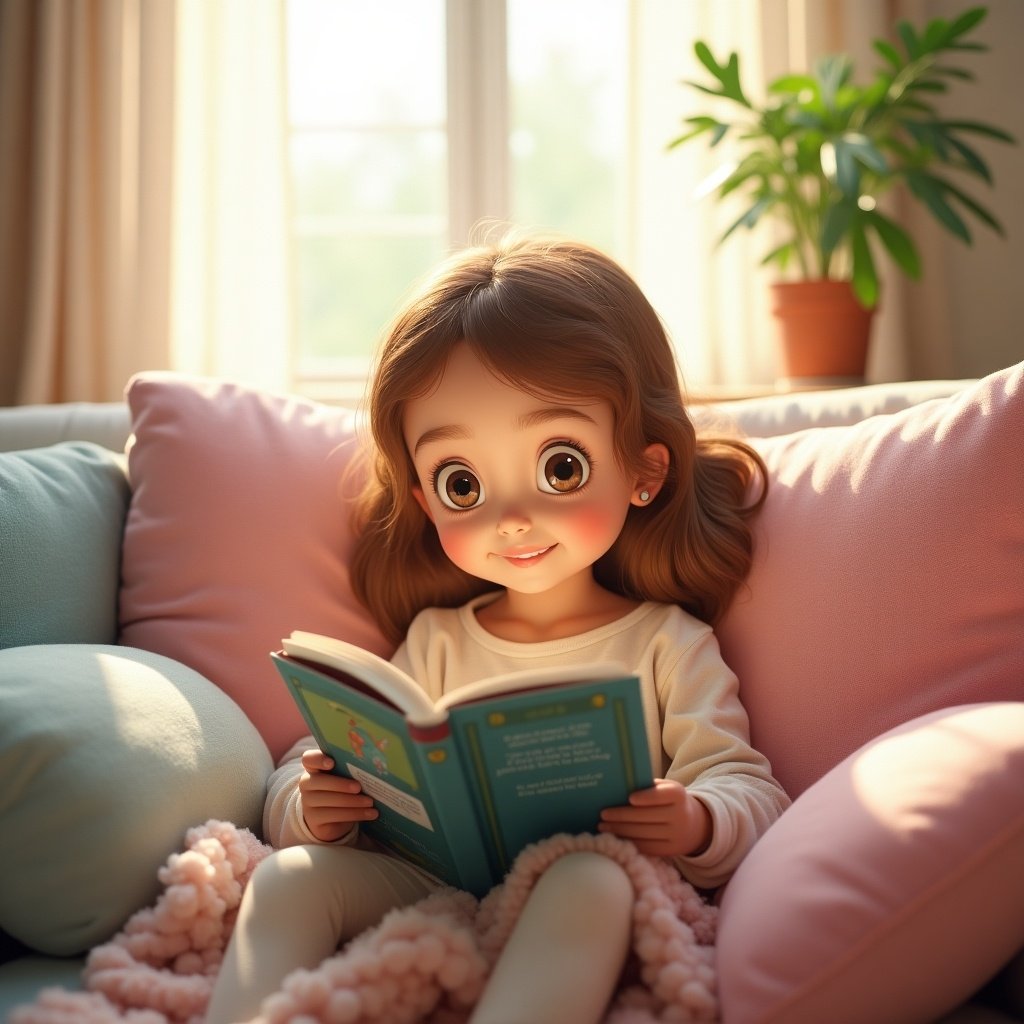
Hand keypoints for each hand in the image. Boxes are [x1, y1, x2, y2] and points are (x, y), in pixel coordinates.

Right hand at [298, 749, 378, 842]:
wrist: (330, 818)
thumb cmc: (340, 789)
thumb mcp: (343, 776)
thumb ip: (349, 768)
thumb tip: (373, 765)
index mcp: (313, 767)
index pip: (309, 758)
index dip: (318, 759)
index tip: (332, 762)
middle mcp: (306, 783)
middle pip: (319, 781)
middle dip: (340, 784)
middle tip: (358, 787)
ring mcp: (307, 803)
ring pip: (328, 801)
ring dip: (352, 802)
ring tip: (370, 802)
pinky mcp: (314, 820)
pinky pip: (334, 816)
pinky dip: (355, 814)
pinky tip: (370, 814)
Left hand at [597, 778, 711, 857]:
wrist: (693, 825)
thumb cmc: (669, 801)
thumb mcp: (665, 789)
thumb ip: (647, 786)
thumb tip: (618, 787)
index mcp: (678, 795)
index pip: (662, 795)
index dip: (647, 797)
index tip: (629, 798)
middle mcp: (680, 815)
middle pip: (648, 816)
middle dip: (622, 816)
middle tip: (603, 814)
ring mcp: (676, 835)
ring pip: (644, 833)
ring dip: (620, 830)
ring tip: (602, 826)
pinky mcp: (671, 851)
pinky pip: (647, 847)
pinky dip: (628, 842)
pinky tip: (615, 837)